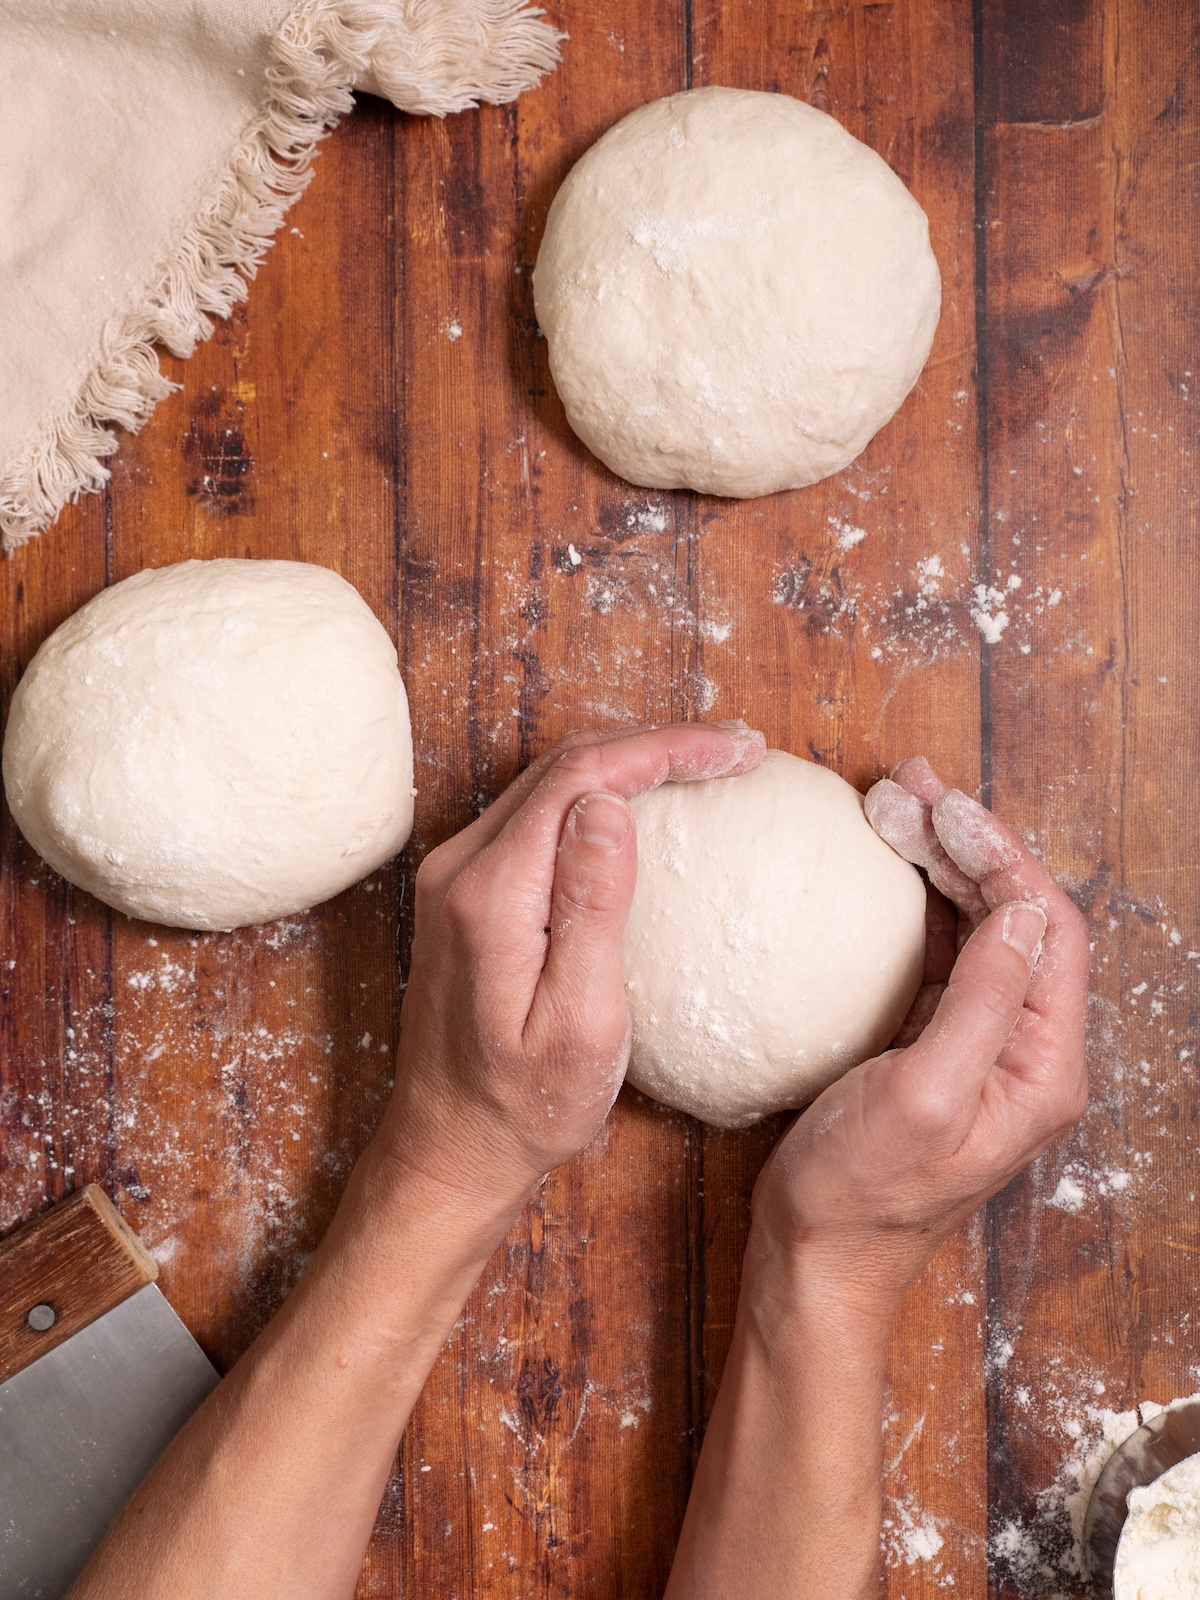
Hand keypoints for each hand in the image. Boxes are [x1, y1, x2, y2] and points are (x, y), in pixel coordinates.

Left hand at [378, 722, 765, 1201]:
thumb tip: (607, 807)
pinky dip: (597, 794)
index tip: (737, 751)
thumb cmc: (524, 1105)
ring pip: (550, 782)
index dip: (664, 749)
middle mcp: (460, 869)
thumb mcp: (578, 1023)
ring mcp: (456, 876)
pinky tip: (644, 804)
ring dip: (628, 761)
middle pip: (564, 765)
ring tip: (706, 762)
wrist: (450, 1146)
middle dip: (656, 744)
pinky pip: (536, 814)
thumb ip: (590, 909)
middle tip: (739, 748)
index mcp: (490, 894)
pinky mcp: (465, 892)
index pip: (581, 778)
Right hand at [749, 757, 1088, 1313]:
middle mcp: (1024, 1050)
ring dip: (941, 861)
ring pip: (978, 925)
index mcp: (1042, 1066)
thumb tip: (1020, 909)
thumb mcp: (925, 1095)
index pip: (1046, 929)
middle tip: (906, 789)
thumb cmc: (862, 1191)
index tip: (942, 809)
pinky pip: (941, 953)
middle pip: (1016, 917)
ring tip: (894, 805)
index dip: (1001, 856)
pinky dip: (917, 901)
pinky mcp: (934, 1044)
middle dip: (967, 843)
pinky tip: (888, 867)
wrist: (816, 1256)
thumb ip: (984, 1002)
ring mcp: (980, 1045)